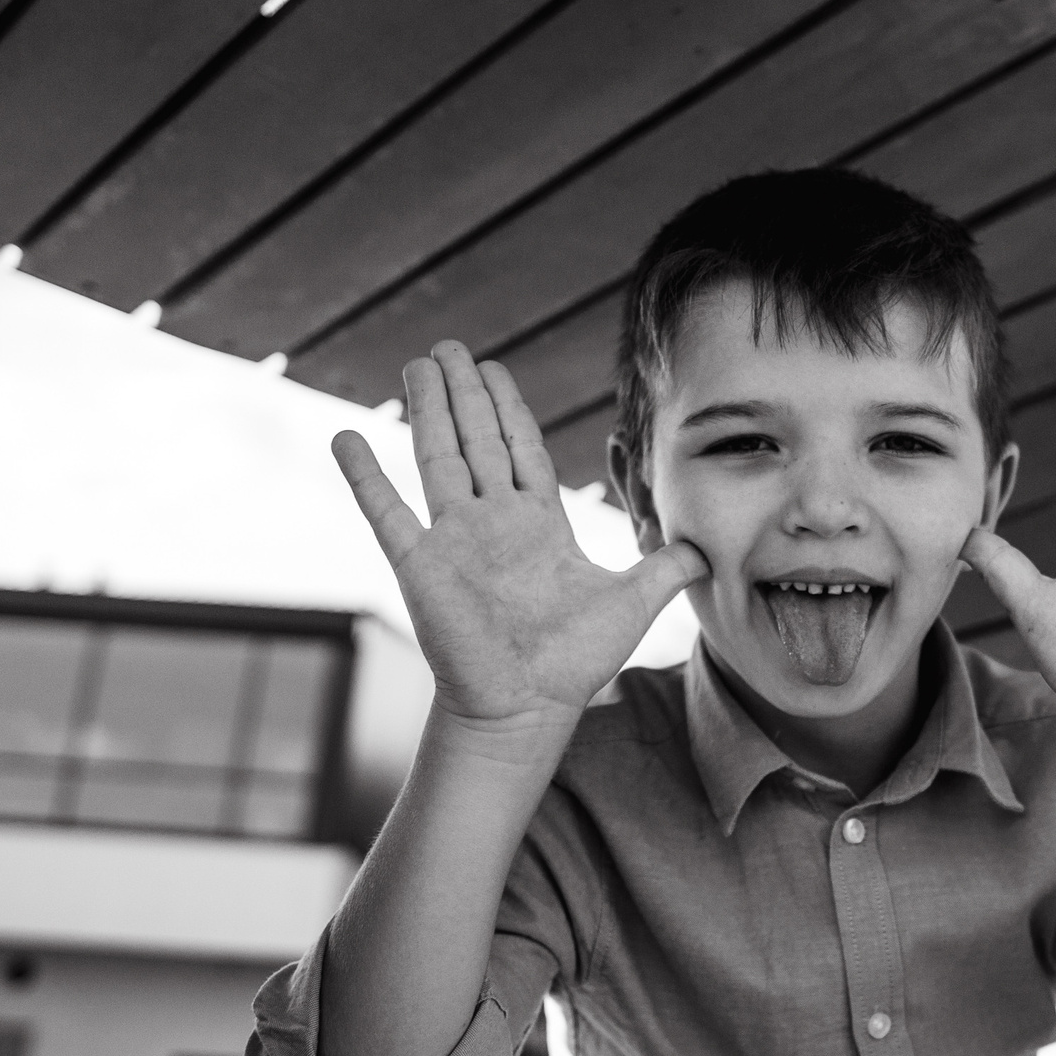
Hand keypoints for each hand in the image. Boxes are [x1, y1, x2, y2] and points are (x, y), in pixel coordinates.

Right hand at [334, 342, 704, 733]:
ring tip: (416, 365)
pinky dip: (364, 475)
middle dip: (464, 391)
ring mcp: (452, 540)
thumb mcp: (634, 601)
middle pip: (475, 439)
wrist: (526, 709)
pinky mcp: (420, 565)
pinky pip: (386, 511)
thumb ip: (667, 566)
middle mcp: (491, 522)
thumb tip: (710, 546)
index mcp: (536, 523)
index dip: (508, 409)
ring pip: (436, 457)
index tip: (493, 368)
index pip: (520, 450)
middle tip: (448, 346)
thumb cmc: (573, 663)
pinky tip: (344, 438)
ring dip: (427, 410)